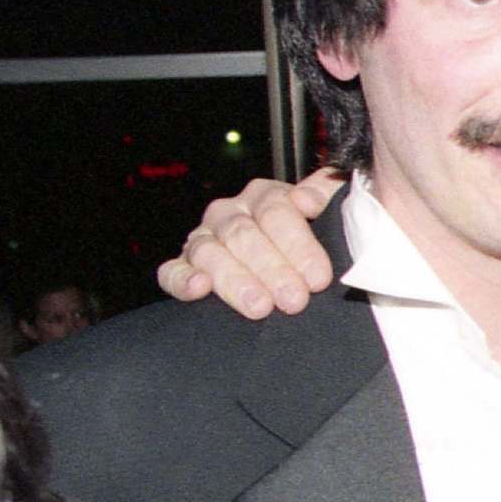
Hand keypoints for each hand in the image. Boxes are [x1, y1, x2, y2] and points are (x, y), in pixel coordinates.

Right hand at [156, 167, 344, 318]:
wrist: (288, 270)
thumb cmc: (308, 243)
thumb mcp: (328, 215)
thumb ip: (326, 195)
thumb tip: (310, 199)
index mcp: (265, 196)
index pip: (276, 210)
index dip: (298, 244)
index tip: (318, 276)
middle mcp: (230, 213)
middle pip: (244, 234)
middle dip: (272, 269)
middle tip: (295, 299)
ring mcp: (203, 239)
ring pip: (210, 253)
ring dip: (235, 281)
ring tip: (260, 306)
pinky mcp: (182, 267)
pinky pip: (172, 272)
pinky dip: (183, 280)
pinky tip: (200, 288)